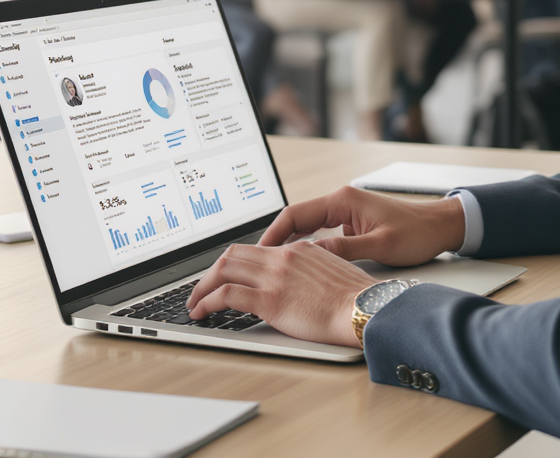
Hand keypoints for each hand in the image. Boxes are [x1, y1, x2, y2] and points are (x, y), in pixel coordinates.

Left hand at [187, 240, 373, 347]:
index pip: (255, 248)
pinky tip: (201, 312)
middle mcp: (283, 257)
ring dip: (202, 287)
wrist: (365, 308)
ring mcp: (275, 276)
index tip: (223, 275)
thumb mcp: (334, 273)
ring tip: (194, 303)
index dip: (233, 262)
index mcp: (298, 249)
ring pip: (224, 270)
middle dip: (211, 272)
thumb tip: (301, 284)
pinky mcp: (270, 300)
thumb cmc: (356, 298)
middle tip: (201, 288)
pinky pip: (227, 295)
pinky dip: (207, 302)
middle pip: (233, 254)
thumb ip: (312, 271)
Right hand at [260, 185, 465, 266]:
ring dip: (289, 243)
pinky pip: (319, 231)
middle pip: (296, 218)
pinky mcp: (350, 222)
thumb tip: (309, 257)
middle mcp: (340, 201)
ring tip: (272, 266)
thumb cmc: (416, 233)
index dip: (274, 234)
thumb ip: (343, 250)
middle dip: (276, 239)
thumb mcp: (379, 246)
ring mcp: (345, 211)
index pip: (296, 214)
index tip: (259, 253)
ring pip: (307, 225)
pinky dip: (306, 245)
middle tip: (258, 262)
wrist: (440, 226)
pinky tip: (299, 263)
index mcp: (343, 200)